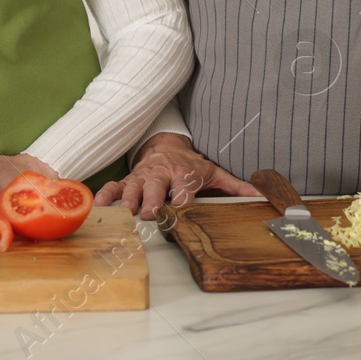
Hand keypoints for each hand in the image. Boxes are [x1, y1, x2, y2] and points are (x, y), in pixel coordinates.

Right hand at [94, 133, 259, 219]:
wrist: (166, 146)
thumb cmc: (190, 165)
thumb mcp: (214, 173)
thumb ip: (235, 186)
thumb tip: (261, 195)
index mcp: (183, 175)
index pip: (183, 189)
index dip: (181, 199)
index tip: (179, 210)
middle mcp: (161, 176)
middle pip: (155, 189)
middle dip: (151, 201)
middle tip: (148, 213)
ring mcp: (142, 178)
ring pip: (132, 188)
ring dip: (127, 200)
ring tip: (123, 213)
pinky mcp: (128, 179)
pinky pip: (114, 187)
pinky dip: (105, 195)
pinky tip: (99, 207)